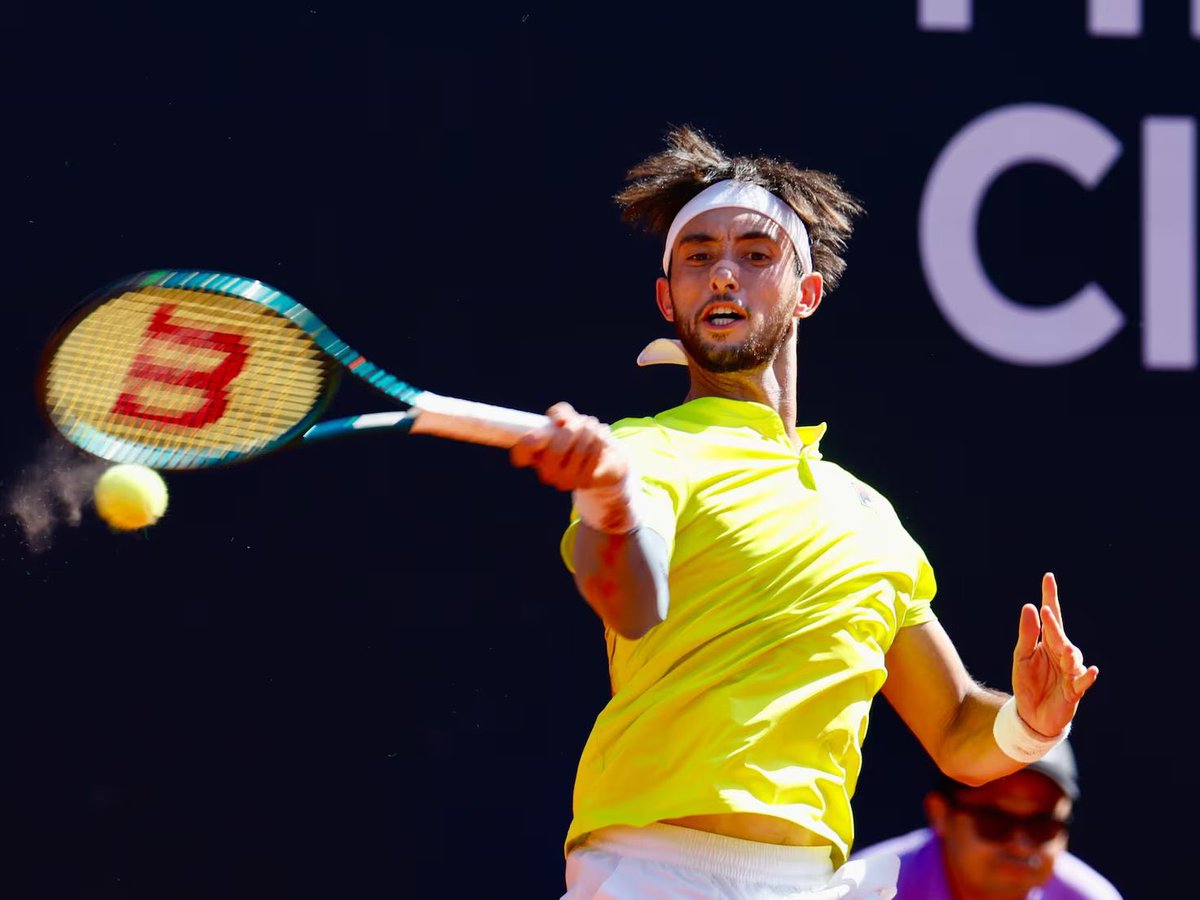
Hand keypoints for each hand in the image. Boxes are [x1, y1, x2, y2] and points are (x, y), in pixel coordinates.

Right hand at [510, 402, 628, 491]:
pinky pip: (593, 453)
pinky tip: (600, 436)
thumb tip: (560, 422)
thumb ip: (559, 413)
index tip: (533, 435)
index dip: (524, 446)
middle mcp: (546, 473)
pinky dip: (599, 438)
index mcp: (534, 457)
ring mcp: (564, 481)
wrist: (604, 456)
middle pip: (556, 449)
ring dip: (589, 429)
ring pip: (579, 449)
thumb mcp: (565, 417)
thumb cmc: (576, 434)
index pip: (520, 456)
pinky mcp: (584, 482)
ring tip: (592, 425)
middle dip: (572, 428)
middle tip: (580, 421)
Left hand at [1010, 573, 1098, 736]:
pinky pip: (1082, 683)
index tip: (1048, 577)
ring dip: (1069, 652)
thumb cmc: (1027, 683)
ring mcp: (1069, 672)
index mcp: (1048, 643)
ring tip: (1065, 649)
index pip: (1051, 617)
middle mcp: (1061, 654)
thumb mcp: (1021, 656)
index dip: (1050, 597)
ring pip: (1073, 658)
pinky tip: (1091, 670)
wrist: (1030, 715)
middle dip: (1054, 625)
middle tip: (1047, 609)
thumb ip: (1027, 634)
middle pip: (1060, 635)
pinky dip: (1087, 677)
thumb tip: (1029, 607)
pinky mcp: (1073, 691)